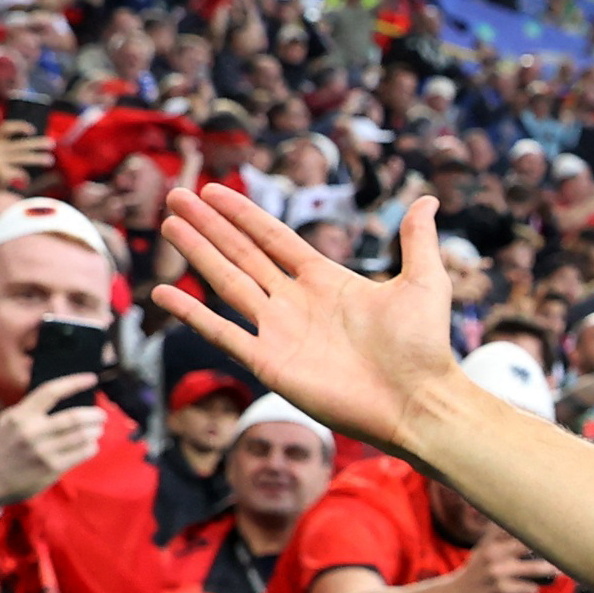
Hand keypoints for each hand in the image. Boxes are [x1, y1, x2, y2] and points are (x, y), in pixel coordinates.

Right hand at [0, 372, 108, 505]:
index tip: (91, 378)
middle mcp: (30, 432)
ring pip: (82, 436)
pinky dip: (92, 447)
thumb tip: (66, 393)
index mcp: (20, 416)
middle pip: (74, 417)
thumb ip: (31, 408)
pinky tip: (90, 445)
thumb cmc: (6, 446)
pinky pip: (82, 453)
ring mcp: (42, 451)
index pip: (50, 392)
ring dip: (95, 431)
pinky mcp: (51, 468)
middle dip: (94, 415)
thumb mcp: (9, 421)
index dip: (74, 383)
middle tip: (102, 416)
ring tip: (97, 430)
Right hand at [155, 184, 459, 453]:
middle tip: (176, 197)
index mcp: (326, 280)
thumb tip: (430, 198)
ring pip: (227, 283)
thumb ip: (417, 239)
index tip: (213, 191)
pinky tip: (163, 294)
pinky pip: (222, 333)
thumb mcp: (425, 281)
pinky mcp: (269, 363)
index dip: (243, 214)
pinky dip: (192, 314)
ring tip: (169, 224)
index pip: (273, 238)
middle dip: (209, 226)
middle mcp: (296, 302)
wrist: (417, 401)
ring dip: (197, 254)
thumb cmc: (424, 346)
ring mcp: (279, 332)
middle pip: (242, 254)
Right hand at [457, 527, 557, 592]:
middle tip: (566, 551)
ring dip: (548, 571)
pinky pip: (530, 588)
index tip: (557, 525)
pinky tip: (528, 589)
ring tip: (559, 573)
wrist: (457, 592)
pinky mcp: (501, 590)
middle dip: (549, 550)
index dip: (538, 528)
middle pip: (530, 547)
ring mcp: (498, 573)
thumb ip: (500, 534)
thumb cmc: (478, 567)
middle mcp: (494, 555)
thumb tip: (518, 514)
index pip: (518, 530)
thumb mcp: (484, 547)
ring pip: (534, 570)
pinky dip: (532, 589)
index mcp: (491, 541)